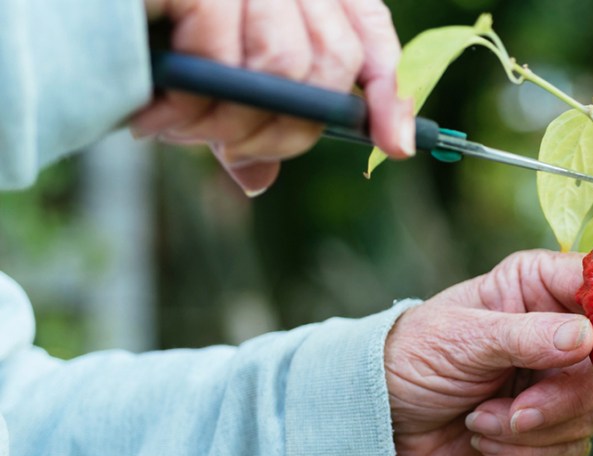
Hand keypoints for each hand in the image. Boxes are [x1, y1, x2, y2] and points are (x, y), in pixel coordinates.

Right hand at [133, 0, 413, 195]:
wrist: (76, 5)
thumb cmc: (145, 36)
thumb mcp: (205, 80)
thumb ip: (239, 119)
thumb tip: (257, 181)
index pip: (369, 38)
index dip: (388, 96)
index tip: (395, 148)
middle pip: (331, 66)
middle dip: (284, 130)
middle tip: (226, 150)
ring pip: (284, 69)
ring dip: (231, 122)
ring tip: (177, 130)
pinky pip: (225, 54)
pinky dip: (193, 99)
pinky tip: (156, 110)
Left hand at [384, 250, 592, 455]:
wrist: (379, 425)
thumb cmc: (410, 359)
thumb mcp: (461, 339)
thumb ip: (525, 336)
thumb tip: (588, 336)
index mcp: (539, 285)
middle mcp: (559, 328)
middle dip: (561, 400)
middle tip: (515, 413)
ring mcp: (558, 381)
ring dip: (535, 430)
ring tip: (482, 422)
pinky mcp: (552, 428)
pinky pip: (572, 449)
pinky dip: (528, 455)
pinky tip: (485, 440)